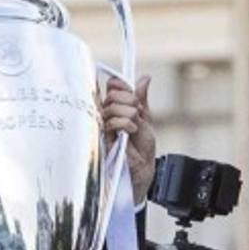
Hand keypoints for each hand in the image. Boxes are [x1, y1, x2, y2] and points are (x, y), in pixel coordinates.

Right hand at [101, 75, 155, 204]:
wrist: (142, 171)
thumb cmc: (142, 150)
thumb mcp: (146, 120)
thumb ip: (141, 100)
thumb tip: (144, 78)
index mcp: (116, 110)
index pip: (111, 88)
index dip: (120, 84)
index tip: (131, 90)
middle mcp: (107, 117)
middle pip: (110, 96)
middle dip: (128, 99)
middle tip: (137, 110)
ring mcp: (103, 128)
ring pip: (109, 107)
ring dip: (128, 112)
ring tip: (135, 124)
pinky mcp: (102, 139)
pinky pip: (109, 122)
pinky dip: (124, 123)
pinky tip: (131, 131)